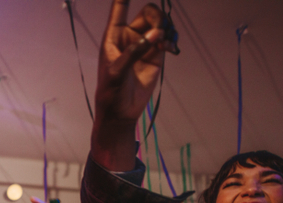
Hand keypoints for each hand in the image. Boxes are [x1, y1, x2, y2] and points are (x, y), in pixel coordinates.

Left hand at [92, 1, 177, 169]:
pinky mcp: (156, 55)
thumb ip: (134, 51)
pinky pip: (167, 39)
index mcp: (113, 35)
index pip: (119, 8)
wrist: (121, 112)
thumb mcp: (117, 72)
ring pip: (160, 24)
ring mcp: (144, 44)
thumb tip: (156, 34)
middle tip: (160, 30)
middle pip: (148, 12)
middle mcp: (129, 36)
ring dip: (167, 28)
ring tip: (166, 44)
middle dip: (157, 16)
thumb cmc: (111, 92)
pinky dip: (171, 40)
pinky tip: (170, 49)